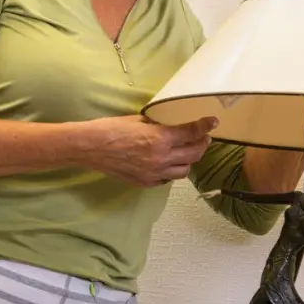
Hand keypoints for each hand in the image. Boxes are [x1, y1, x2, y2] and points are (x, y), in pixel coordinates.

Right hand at [75, 115, 217, 186]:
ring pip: (184, 170)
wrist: (91, 148)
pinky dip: (172, 171)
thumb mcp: (139, 120)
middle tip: (203, 137)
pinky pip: (168, 179)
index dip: (205, 126)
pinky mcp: (146, 182)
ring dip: (190, 160)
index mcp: (160, 138)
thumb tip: (171, 125)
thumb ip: (159, 125)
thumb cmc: (111, 129)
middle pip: (194, 154)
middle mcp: (162, 158)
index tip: (213, 122)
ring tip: (188, 152)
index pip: (191, 132)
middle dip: (202, 144)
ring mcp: (155, 173)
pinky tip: (169, 164)